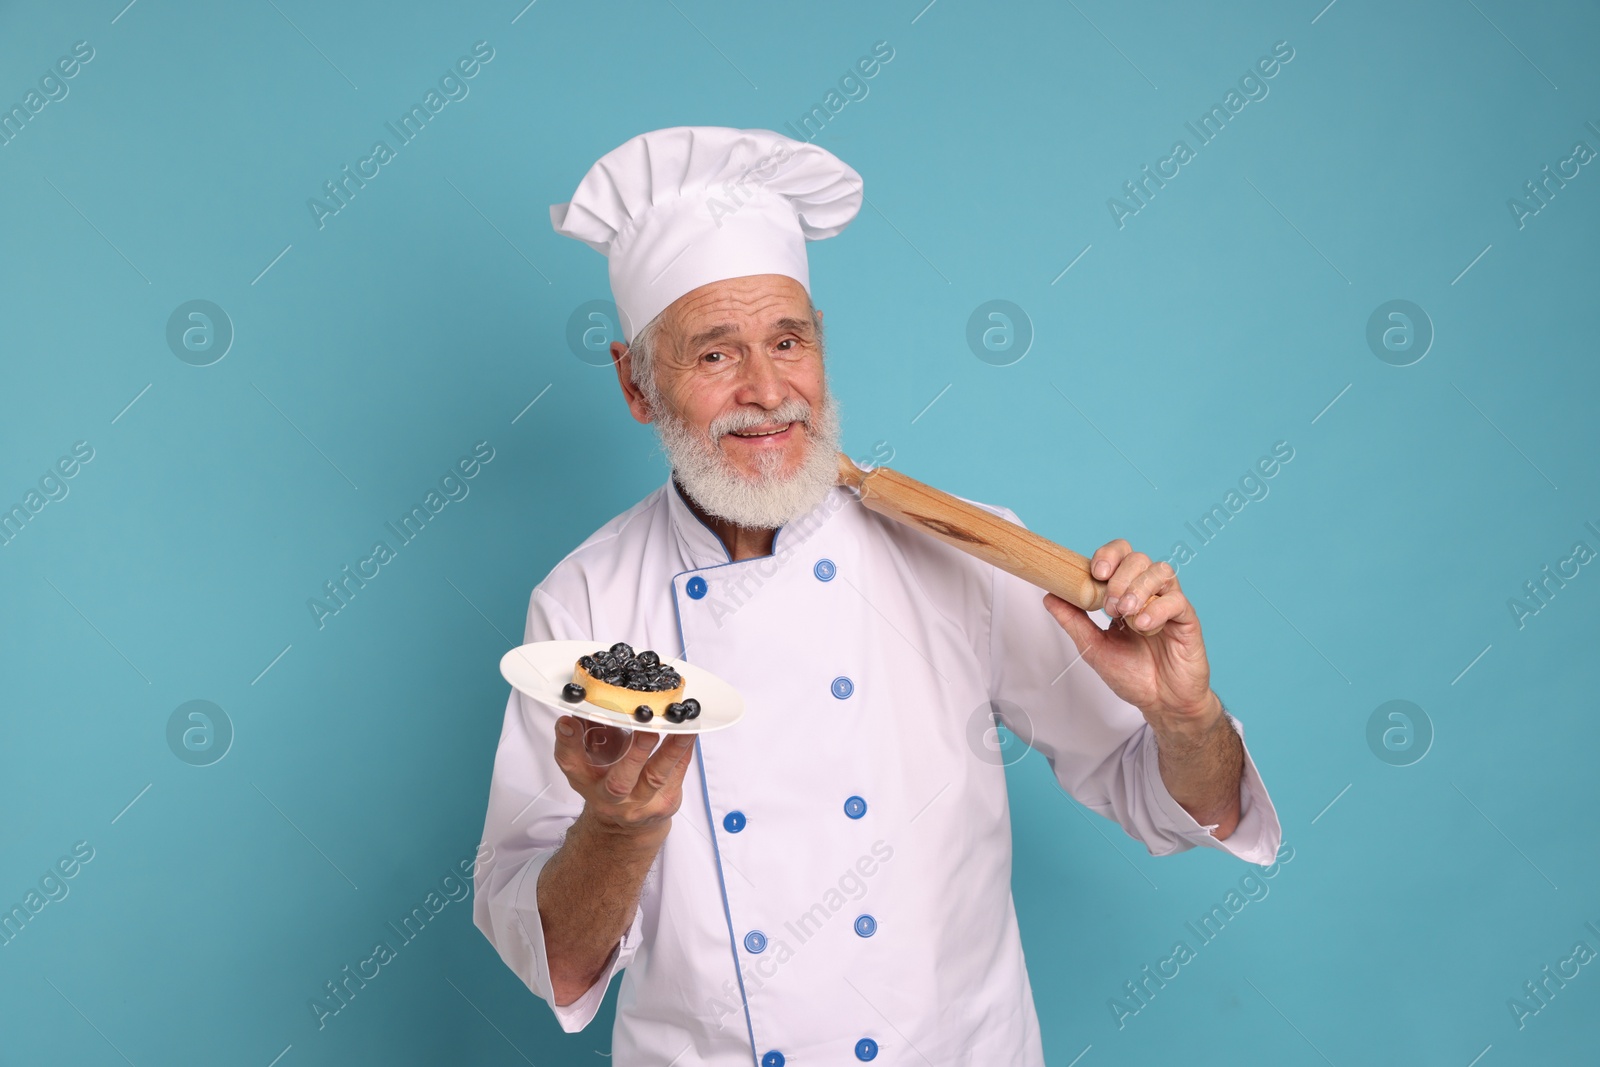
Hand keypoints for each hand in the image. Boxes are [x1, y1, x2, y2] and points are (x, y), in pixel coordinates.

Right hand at [551, 716, 695, 840]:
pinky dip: (685, 752)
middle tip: (646, 729)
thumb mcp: (588, 758)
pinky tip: (691, 732)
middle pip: (619, 782)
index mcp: (585, 779)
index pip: (570, 762)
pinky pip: (678, 774)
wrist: (625, 822)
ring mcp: (639, 804)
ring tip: (682, 728)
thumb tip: (586, 699)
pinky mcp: (665, 804)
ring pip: (656, 778)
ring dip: (670, 750)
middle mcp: (609, 797)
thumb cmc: (606, 778)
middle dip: (634, 754)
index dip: (567, 742)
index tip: (568, 721)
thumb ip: (586, 730)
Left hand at [1042, 540, 1220, 738]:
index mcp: (1125, 593)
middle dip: (1119, 577)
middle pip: (1138, 558)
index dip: (1108, 555)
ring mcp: (1169, 603)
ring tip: (1125, 614)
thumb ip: (1073, 621)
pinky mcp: (1187, 619)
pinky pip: (1176, 600)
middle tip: (1109, 606)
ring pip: (1160, 571)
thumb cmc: (1132, 674)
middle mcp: (1148, 593)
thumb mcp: (1093, 647)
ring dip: (1138, 588)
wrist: (1161, 702)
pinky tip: (1143, 625)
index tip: (1095, 572)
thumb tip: (1049, 596)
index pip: (1120, 555)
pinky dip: (1157, 609)